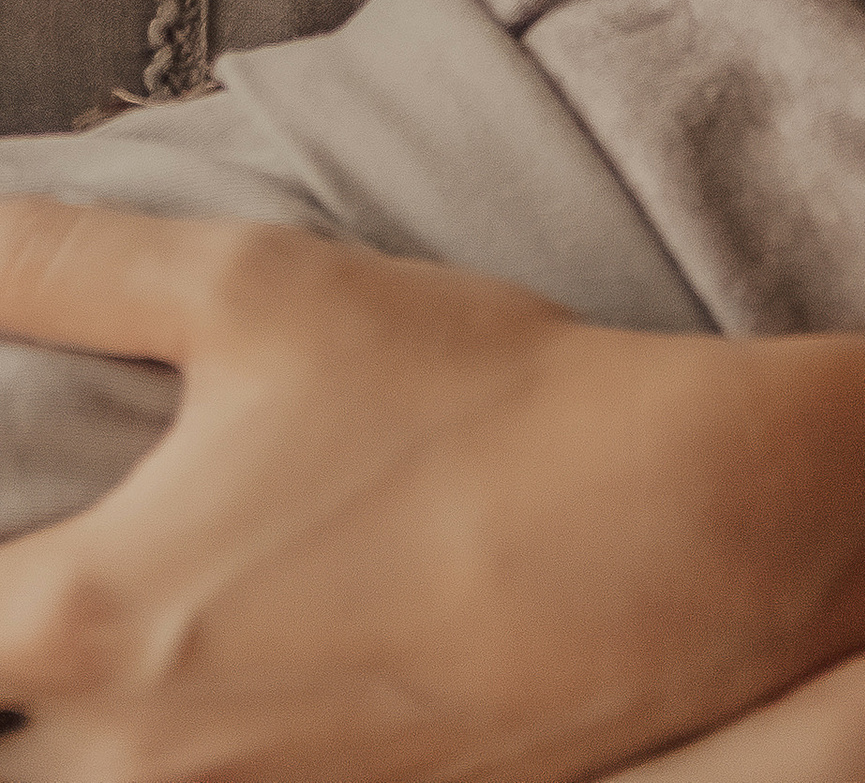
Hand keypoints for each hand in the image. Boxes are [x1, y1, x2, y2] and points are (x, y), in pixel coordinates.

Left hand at [0, 204, 864, 779]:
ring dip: (84, 721)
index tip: (21, 500)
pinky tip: (267, 658)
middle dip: (22, 648)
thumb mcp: (257, 287)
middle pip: (3, 730)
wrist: (663, 540)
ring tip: (184, 606)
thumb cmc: (466, 407)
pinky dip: (195, 747)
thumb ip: (72, 267)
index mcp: (79, 621)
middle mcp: (123, 760)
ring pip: (85, 781)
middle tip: (75, 562)